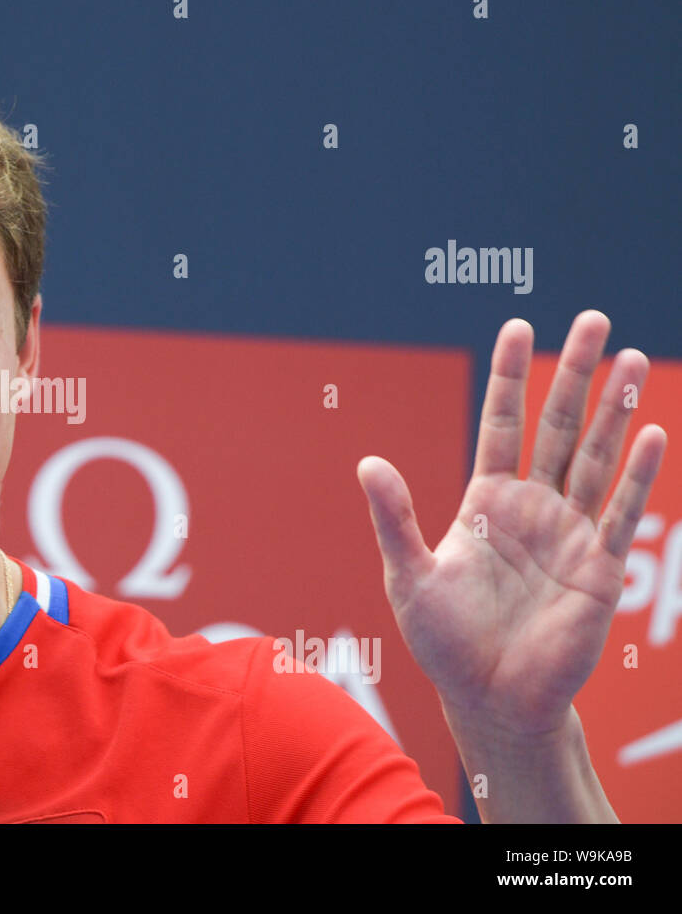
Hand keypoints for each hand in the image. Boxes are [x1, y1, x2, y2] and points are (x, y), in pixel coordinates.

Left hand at [357, 311, 666, 738]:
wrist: (489, 698)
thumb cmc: (443, 640)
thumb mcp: (408, 575)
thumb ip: (394, 518)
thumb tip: (367, 462)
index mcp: (484, 502)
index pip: (499, 423)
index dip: (508, 377)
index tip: (516, 326)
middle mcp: (531, 508)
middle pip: (558, 426)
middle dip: (574, 373)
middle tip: (593, 318)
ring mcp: (568, 533)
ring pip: (596, 457)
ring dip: (615, 409)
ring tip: (630, 356)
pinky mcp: (599, 568)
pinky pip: (620, 511)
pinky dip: (637, 474)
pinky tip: (650, 432)